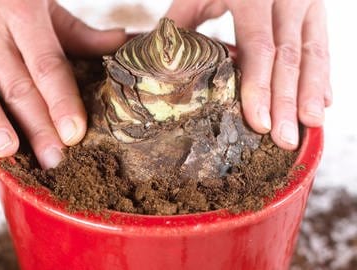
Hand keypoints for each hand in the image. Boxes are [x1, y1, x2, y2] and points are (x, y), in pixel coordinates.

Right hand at [0, 0, 125, 167]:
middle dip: (37, 125)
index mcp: (23, 13)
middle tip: (54, 161)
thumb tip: (121, 41)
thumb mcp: (39, 3)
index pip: (47, 65)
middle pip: (18, 85)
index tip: (75, 133)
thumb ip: (75, 31)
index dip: (62, 100)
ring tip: (8, 150)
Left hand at [167, 0, 331, 149]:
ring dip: (312, 94)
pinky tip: (322, 102)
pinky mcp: (318, 7)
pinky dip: (323, 75)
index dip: (260, 88)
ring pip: (313, 53)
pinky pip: (322, 44)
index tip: (259, 123)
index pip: (259, 48)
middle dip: (288, 103)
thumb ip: (184, 23)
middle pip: (288, 58)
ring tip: (308, 128)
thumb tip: (162, 64)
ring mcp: (307, 1)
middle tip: (284, 140)